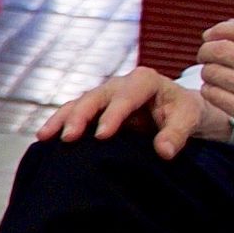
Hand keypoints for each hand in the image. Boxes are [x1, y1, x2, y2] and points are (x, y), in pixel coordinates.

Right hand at [38, 69, 212, 155]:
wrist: (178, 110)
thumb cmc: (184, 112)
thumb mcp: (189, 119)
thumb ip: (177, 133)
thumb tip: (165, 152)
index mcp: (144, 81)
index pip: (125, 96)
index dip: (113, 115)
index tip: (102, 136)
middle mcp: (119, 84)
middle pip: (95, 97)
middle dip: (80, 116)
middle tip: (68, 137)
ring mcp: (104, 96)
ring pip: (78, 104)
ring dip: (61, 120)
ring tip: (44, 136)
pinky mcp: (95, 109)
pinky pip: (73, 114)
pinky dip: (59, 124)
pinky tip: (44, 138)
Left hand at [192, 17, 233, 159]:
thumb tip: (229, 25)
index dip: (218, 31)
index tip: (210, 36)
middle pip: (220, 50)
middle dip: (206, 51)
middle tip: (205, 55)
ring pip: (212, 73)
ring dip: (208, 71)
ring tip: (216, 73)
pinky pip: (213, 95)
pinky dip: (211, 90)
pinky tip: (221, 90)